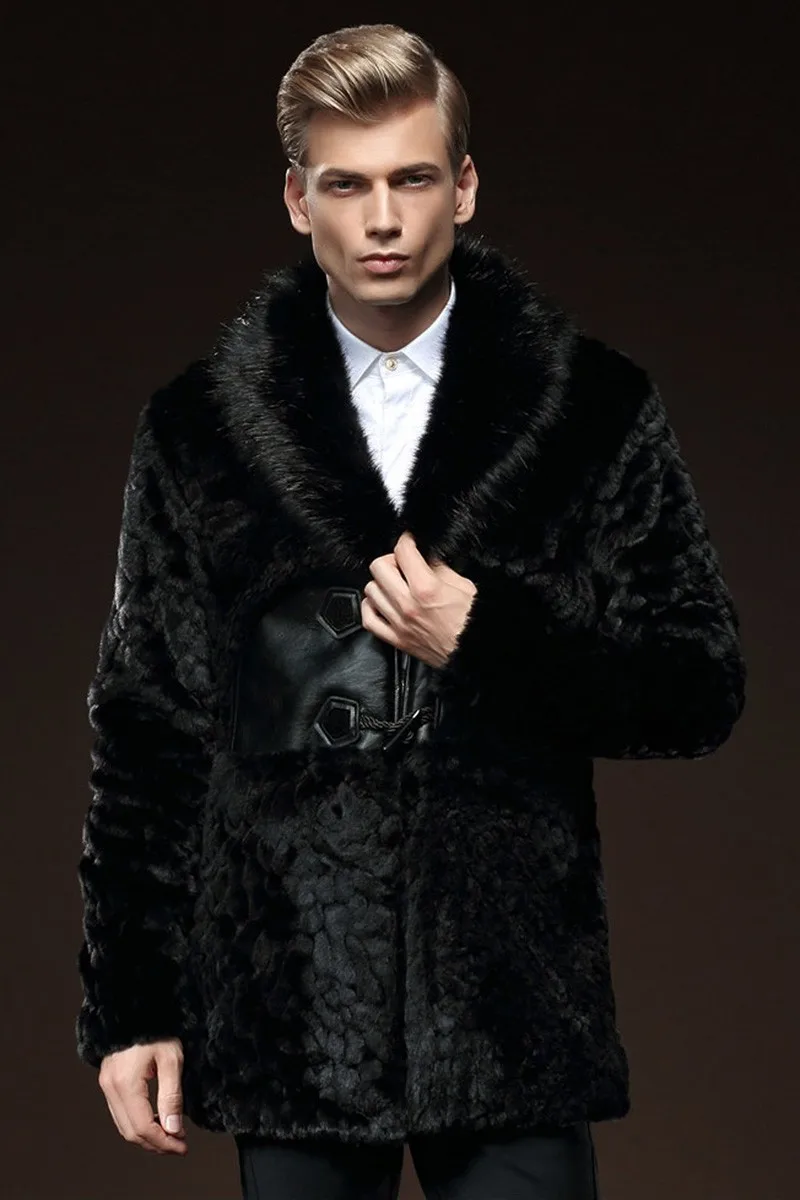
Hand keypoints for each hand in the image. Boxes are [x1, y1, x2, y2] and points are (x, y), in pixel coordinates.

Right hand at [98, 1038, 187, 1155]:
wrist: (135, 1009)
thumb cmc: (156, 1029)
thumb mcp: (171, 1059)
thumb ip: (172, 1096)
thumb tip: (174, 1129)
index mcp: (125, 1084)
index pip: (143, 1127)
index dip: (164, 1142)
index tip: (183, 1146)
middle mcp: (111, 1088)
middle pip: (131, 1132)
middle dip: (156, 1144)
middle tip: (179, 1145)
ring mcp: (107, 1086)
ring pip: (124, 1126)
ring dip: (147, 1136)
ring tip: (171, 1135)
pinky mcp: (109, 1082)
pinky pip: (121, 1113)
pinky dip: (138, 1123)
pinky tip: (156, 1120)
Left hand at [362, 531, 476, 667]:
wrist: (475, 653)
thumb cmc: (474, 623)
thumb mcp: (464, 586)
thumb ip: (440, 569)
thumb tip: (425, 556)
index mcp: (426, 588)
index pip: (403, 552)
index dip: (406, 540)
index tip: (409, 541)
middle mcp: (408, 605)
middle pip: (379, 568)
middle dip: (391, 560)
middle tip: (402, 564)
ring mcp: (399, 624)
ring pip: (371, 591)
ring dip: (382, 584)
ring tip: (395, 585)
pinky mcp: (396, 640)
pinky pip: (368, 619)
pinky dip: (371, 607)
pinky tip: (381, 602)